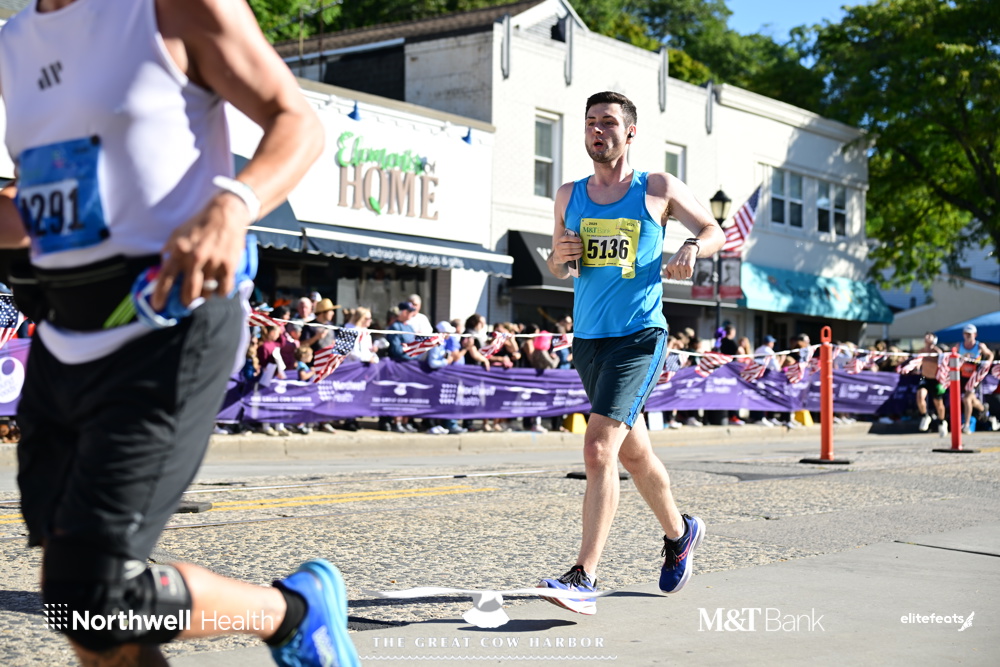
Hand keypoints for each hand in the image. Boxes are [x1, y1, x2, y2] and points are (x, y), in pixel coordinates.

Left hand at [152, 192, 248, 309]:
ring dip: (205, 295)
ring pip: (207, 293)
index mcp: (179, 251)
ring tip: (206, 288)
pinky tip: (219, 286)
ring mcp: (213, 263)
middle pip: (189, 293)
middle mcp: (194, 259)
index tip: (158, 306)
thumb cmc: (200, 224)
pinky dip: (220, 292)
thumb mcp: (178, 234)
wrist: (226, 214)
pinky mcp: (228, 266)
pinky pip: (223, 289)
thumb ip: (169, 251)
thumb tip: (163, 268)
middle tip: (187, 301)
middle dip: (187, 301)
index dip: (161, 295)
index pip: (166, 278)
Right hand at [552, 232, 582, 265]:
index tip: (580, 240)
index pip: (566, 238)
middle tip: (581, 245)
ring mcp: (560, 253)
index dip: (574, 239)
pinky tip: (580, 254)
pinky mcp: (563, 258)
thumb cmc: (562, 247)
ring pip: (571, 251)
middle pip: (569, 245)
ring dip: (578, 250)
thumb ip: (569, 240)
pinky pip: (571, 257)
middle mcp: (558, 246)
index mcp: (559, 240)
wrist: (556, 257)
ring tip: (581, 249)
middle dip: (577, 245)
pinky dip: (577, 256)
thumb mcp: (563, 242)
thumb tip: (579, 240)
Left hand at [664, 244, 697, 279]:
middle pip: (678, 278)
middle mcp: (675, 266)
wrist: (686, 250)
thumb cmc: (677, 258)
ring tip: (685, 267)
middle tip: (682, 268)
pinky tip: (689, 267)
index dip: (676, 273)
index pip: (672, 277)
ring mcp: (682, 266)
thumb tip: (668, 278)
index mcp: (669, 266)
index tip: (677, 267)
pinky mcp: (689, 266)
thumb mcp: (670, 262)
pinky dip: (690, 273)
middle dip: (681, 275)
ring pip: (684, 277)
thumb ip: (667, 270)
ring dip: (685, 274)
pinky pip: (689, 276)